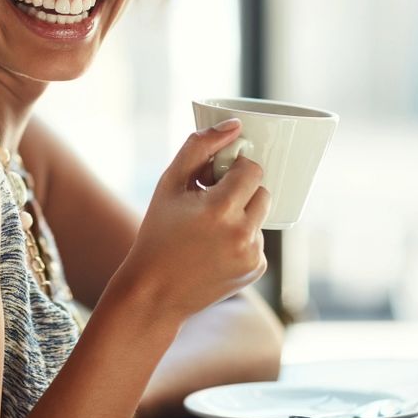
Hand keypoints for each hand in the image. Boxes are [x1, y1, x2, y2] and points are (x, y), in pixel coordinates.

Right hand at [117, 120, 269, 320]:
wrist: (155, 291)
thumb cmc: (158, 231)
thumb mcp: (170, 183)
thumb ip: (199, 147)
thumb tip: (233, 126)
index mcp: (221, 208)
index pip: (251, 169)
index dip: (232, 168)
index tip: (213, 178)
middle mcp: (242, 234)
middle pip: (261, 190)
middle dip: (241, 189)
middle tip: (211, 200)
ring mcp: (252, 255)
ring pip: (260, 215)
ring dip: (242, 213)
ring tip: (209, 227)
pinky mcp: (256, 270)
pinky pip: (258, 239)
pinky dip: (241, 237)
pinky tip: (214, 247)